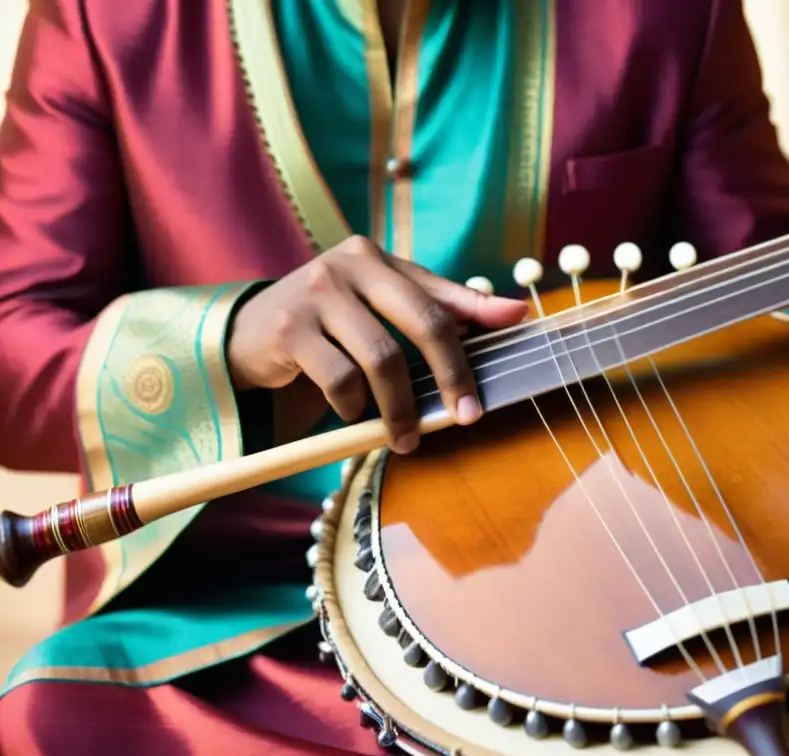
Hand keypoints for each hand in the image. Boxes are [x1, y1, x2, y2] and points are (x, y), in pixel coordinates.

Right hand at [228, 236, 527, 452]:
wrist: (248, 335)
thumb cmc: (331, 323)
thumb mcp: (383, 306)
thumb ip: (443, 306)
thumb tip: (515, 313)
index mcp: (378, 258)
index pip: (441, 299)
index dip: (480, 331)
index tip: (500, 363)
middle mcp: (348, 265)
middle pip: (421, 322)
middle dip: (450, 374)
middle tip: (464, 417)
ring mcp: (315, 293)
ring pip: (381, 358)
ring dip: (399, 408)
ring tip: (405, 438)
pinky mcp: (288, 329)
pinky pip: (339, 378)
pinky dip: (353, 405)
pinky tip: (353, 414)